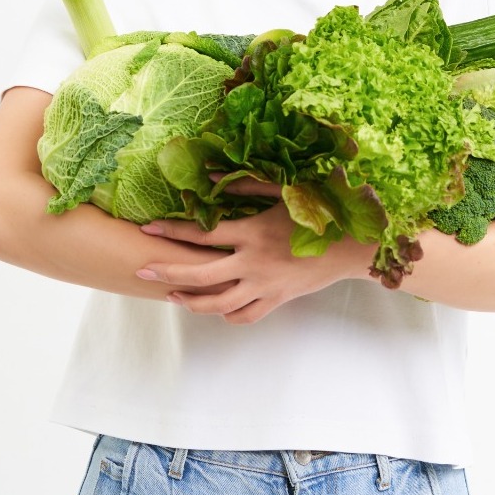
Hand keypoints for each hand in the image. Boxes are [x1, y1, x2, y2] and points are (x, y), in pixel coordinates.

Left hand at [135, 185, 371, 324]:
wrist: (352, 246)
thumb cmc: (318, 213)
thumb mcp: (283, 192)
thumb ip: (245, 187)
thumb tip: (212, 178)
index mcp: (252, 233)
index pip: (202, 234)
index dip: (172, 231)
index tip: (148, 228)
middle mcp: (253, 263)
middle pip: (200, 274)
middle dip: (167, 272)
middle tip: (142, 269)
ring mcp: (264, 286)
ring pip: (218, 303)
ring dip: (191, 301)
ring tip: (172, 295)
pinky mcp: (277, 300)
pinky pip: (245, 315)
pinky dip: (227, 315)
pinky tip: (214, 310)